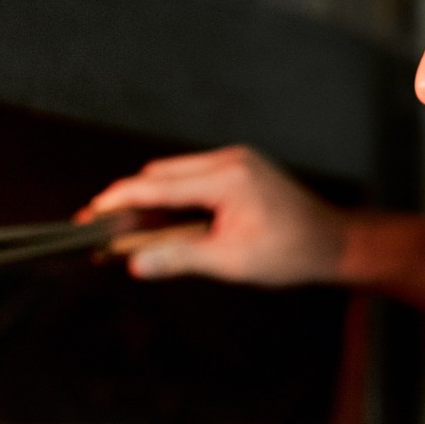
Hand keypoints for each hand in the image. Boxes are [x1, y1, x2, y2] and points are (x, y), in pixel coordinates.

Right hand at [81, 146, 346, 285]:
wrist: (332, 242)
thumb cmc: (290, 253)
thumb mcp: (230, 262)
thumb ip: (179, 259)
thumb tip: (135, 263)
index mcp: (226, 178)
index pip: (156, 184)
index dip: (118, 201)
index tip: (91, 215)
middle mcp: (229, 159)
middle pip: (160, 173)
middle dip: (129, 199)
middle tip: (103, 228)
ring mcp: (236, 160)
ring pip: (175, 172)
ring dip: (151, 198)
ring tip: (128, 229)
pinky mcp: (240, 167)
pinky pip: (194, 176)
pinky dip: (174, 196)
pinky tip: (164, 221)